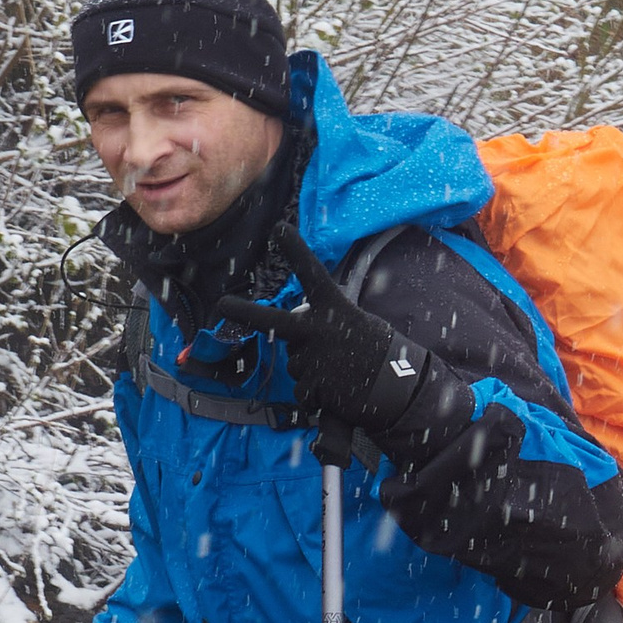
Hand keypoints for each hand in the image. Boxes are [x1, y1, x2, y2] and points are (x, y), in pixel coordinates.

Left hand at [224, 226, 437, 439]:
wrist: (398, 390)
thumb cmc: (378, 353)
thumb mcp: (356, 324)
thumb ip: (324, 322)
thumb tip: (295, 333)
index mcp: (334, 309)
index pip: (313, 275)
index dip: (296, 251)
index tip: (279, 229)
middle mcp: (318, 329)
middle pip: (273, 321)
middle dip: (244, 312)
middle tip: (223, 305)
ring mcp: (313, 358)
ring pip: (295, 363)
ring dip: (311, 369)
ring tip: (339, 372)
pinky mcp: (312, 386)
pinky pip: (303, 389)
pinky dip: (316, 393)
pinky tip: (337, 390)